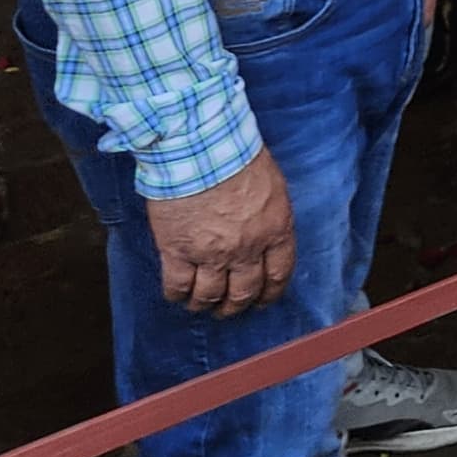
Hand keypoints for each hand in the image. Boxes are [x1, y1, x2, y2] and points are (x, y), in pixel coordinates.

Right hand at [146, 149, 296, 315]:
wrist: (199, 148)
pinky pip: (178, 285)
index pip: (279, 273)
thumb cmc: (236, 155)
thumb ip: (269, 214)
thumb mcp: (271, 184)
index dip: (271, 292)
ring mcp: (211, 253)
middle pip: (244, 291)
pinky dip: (177, 294)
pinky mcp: (178, 251)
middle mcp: (246, 248)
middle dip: (237, 305)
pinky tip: (177, 294)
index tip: (264, 299)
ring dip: (206, 304)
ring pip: (210, 295)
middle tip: (229, 308)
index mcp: (275, 228)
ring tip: (201, 304)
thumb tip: (264, 231)